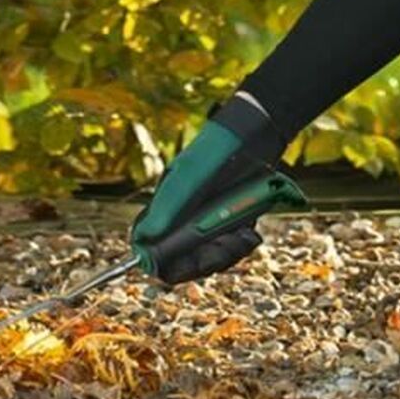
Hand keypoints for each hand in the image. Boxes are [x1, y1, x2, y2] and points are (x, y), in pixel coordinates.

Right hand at [131, 92, 283, 284]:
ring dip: (226, 253)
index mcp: (167, 209)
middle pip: (186, 261)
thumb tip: (142, 239)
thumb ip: (168, 205)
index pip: (154, 250)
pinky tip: (251, 234)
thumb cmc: (217, 149)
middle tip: (224, 245)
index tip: (181, 264)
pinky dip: (241, 245)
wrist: (257, 134)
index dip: (163, 263)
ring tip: (242, 236)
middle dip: (204, 260)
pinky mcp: (233, 222)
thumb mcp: (190, 176)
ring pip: (211, 258)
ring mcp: (211, 221)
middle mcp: (186, 220)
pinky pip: (232, 248)